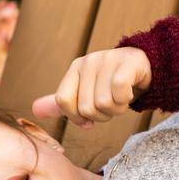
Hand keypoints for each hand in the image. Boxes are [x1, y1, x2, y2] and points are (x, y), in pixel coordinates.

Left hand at [30, 47, 151, 128]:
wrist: (143, 67)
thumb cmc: (111, 83)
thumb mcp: (85, 92)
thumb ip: (63, 102)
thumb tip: (35, 110)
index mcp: (75, 69)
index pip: (63, 102)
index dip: (77, 117)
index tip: (89, 119)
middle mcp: (88, 62)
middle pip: (86, 108)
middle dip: (101, 116)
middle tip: (111, 105)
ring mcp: (107, 60)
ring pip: (103, 104)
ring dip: (116, 109)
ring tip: (120, 99)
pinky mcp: (126, 63)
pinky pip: (119, 93)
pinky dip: (126, 100)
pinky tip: (129, 93)